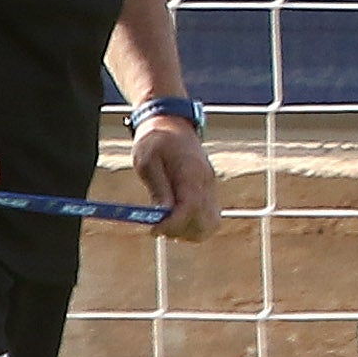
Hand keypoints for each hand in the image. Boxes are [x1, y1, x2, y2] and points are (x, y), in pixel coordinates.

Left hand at [132, 120, 222, 241]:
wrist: (171, 124)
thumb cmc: (155, 141)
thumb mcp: (147, 160)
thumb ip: (158, 188)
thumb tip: (164, 213)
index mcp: (191, 172)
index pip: (189, 208)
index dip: (172, 224)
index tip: (153, 229)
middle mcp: (206, 182)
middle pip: (204, 221)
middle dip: (180, 231)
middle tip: (159, 227)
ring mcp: (210, 188)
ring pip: (211, 224)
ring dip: (189, 232)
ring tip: (168, 225)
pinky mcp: (208, 192)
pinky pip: (210, 219)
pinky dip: (196, 227)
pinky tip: (177, 222)